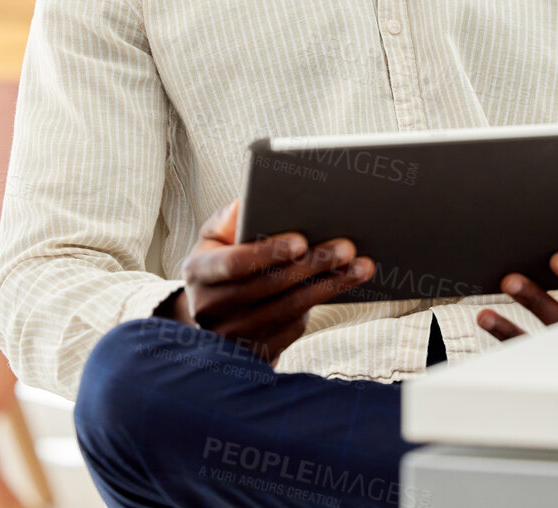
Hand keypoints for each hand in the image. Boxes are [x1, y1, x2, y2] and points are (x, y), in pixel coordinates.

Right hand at [173, 202, 374, 363]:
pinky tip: (342, 286)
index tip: (302, 240)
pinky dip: (318, 306)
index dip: (268, 253)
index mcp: (197, 271)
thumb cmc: (222, 258)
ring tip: (360, 266)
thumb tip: (247, 203)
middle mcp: (208, 308)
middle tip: (346, 247)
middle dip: (311, 266)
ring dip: (327, 287)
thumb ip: (229, 217)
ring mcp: (230, 336)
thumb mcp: (215, 235)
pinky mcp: (253, 354)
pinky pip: (291, 330)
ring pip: (286, 310)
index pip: (233, 263)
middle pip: (268, 287)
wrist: (215, 311)